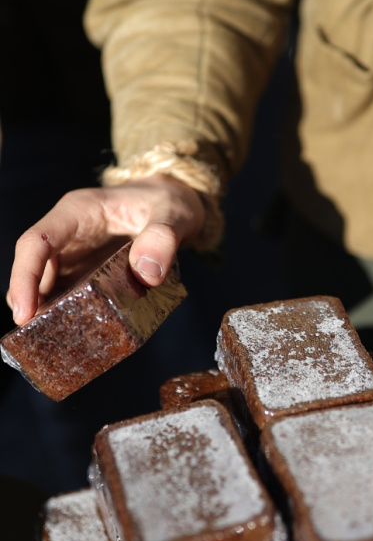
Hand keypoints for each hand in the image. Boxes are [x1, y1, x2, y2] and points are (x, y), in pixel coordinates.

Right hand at [6, 174, 205, 324]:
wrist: (179, 204)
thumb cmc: (170, 202)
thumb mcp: (175, 214)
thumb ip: (164, 238)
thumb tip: (148, 274)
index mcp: (79, 212)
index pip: (36, 242)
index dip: (25, 276)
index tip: (24, 312)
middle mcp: (70, 233)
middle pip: (34, 267)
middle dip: (28, 300)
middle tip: (36, 335)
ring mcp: (78, 253)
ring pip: (48, 283)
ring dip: (47, 310)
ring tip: (54, 338)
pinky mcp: (90, 270)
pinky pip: (72, 292)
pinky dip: (71, 310)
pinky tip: (78, 330)